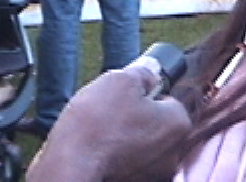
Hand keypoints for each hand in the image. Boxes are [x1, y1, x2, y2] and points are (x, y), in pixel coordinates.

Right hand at [26, 66, 191, 181]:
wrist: (67, 167)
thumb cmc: (97, 124)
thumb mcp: (121, 80)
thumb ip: (142, 74)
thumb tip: (150, 74)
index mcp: (178, 124)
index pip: (167, 100)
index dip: (144, 94)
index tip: (125, 97)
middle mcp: (172, 153)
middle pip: (154, 123)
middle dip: (135, 117)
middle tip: (110, 114)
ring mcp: (152, 173)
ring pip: (139, 143)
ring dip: (123, 137)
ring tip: (100, 133)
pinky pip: (124, 162)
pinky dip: (113, 156)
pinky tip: (97, 150)